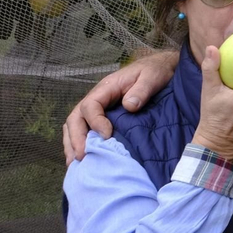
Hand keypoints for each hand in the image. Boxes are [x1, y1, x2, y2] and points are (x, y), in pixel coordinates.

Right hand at [63, 49, 179, 163]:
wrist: (159, 69)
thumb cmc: (155, 72)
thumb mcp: (152, 77)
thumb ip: (142, 90)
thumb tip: (129, 106)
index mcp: (106, 88)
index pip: (90, 105)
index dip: (94, 121)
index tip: (106, 135)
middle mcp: (97, 99)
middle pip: (76, 118)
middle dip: (76, 138)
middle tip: (82, 156)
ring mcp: (98, 109)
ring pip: (75, 126)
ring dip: (73, 144)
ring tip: (76, 163)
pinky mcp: (104, 117)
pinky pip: (85, 130)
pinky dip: (81, 144)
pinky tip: (85, 160)